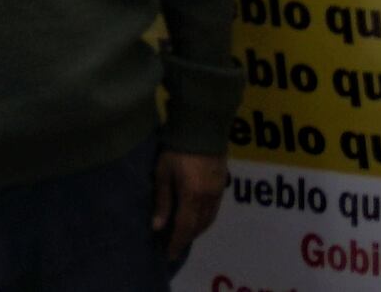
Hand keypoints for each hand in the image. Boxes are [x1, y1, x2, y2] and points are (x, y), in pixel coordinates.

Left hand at [156, 150, 226, 266]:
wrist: (203, 126)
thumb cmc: (177, 149)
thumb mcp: (163, 173)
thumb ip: (162, 201)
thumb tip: (157, 227)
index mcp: (192, 196)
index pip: (185, 228)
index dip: (177, 243)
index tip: (169, 255)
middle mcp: (208, 198)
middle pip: (198, 226)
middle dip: (187, 238)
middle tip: (175, 246)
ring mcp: (218, 191)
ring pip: (209, 219)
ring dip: (197, 230)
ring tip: (185, 234)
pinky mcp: (223, 183)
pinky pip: (215, 209)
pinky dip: (205, 219)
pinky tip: (197, 217)